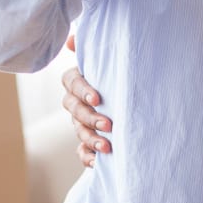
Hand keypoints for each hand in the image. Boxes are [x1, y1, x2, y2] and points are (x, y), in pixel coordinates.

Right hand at [61, 34, 109, 166]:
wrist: (132, 100)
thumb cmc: (118, 74)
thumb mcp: (111, 61)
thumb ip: (93, 50)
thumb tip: (70, 39)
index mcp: (78, 80)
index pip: (72, 83)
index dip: (83, 91)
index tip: (98, 98)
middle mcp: (75, 102)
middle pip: (74, 109)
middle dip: (90, 118)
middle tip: (108, 124)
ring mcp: (79, 123)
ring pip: (79, 131)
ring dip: (91, 139)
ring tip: (107, 146)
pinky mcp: (87, 142)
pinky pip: (81, 151)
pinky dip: (87, 157)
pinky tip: (97, 162)